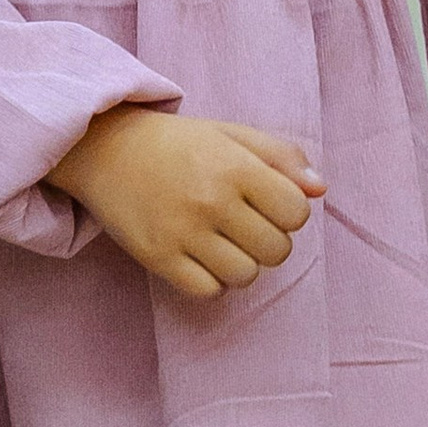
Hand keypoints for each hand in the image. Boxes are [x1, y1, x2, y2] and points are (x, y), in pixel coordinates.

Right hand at [49, 105, 321, 298]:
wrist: (107, 150)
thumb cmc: (180, 144)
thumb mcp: (234, 135)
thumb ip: (283, 156)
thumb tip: (320, 190)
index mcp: (235, 166)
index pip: (296, 213)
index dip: (290, 213)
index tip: (268, 205)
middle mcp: (211, 200)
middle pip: (276, 250)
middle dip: (269, 242)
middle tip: (246, 225)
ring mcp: (182, 231)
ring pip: (245, 276)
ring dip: (243, 265)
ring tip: (224, 243)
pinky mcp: (157, 257)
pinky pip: (208, 292)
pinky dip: (212, 281)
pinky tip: (202, 259)